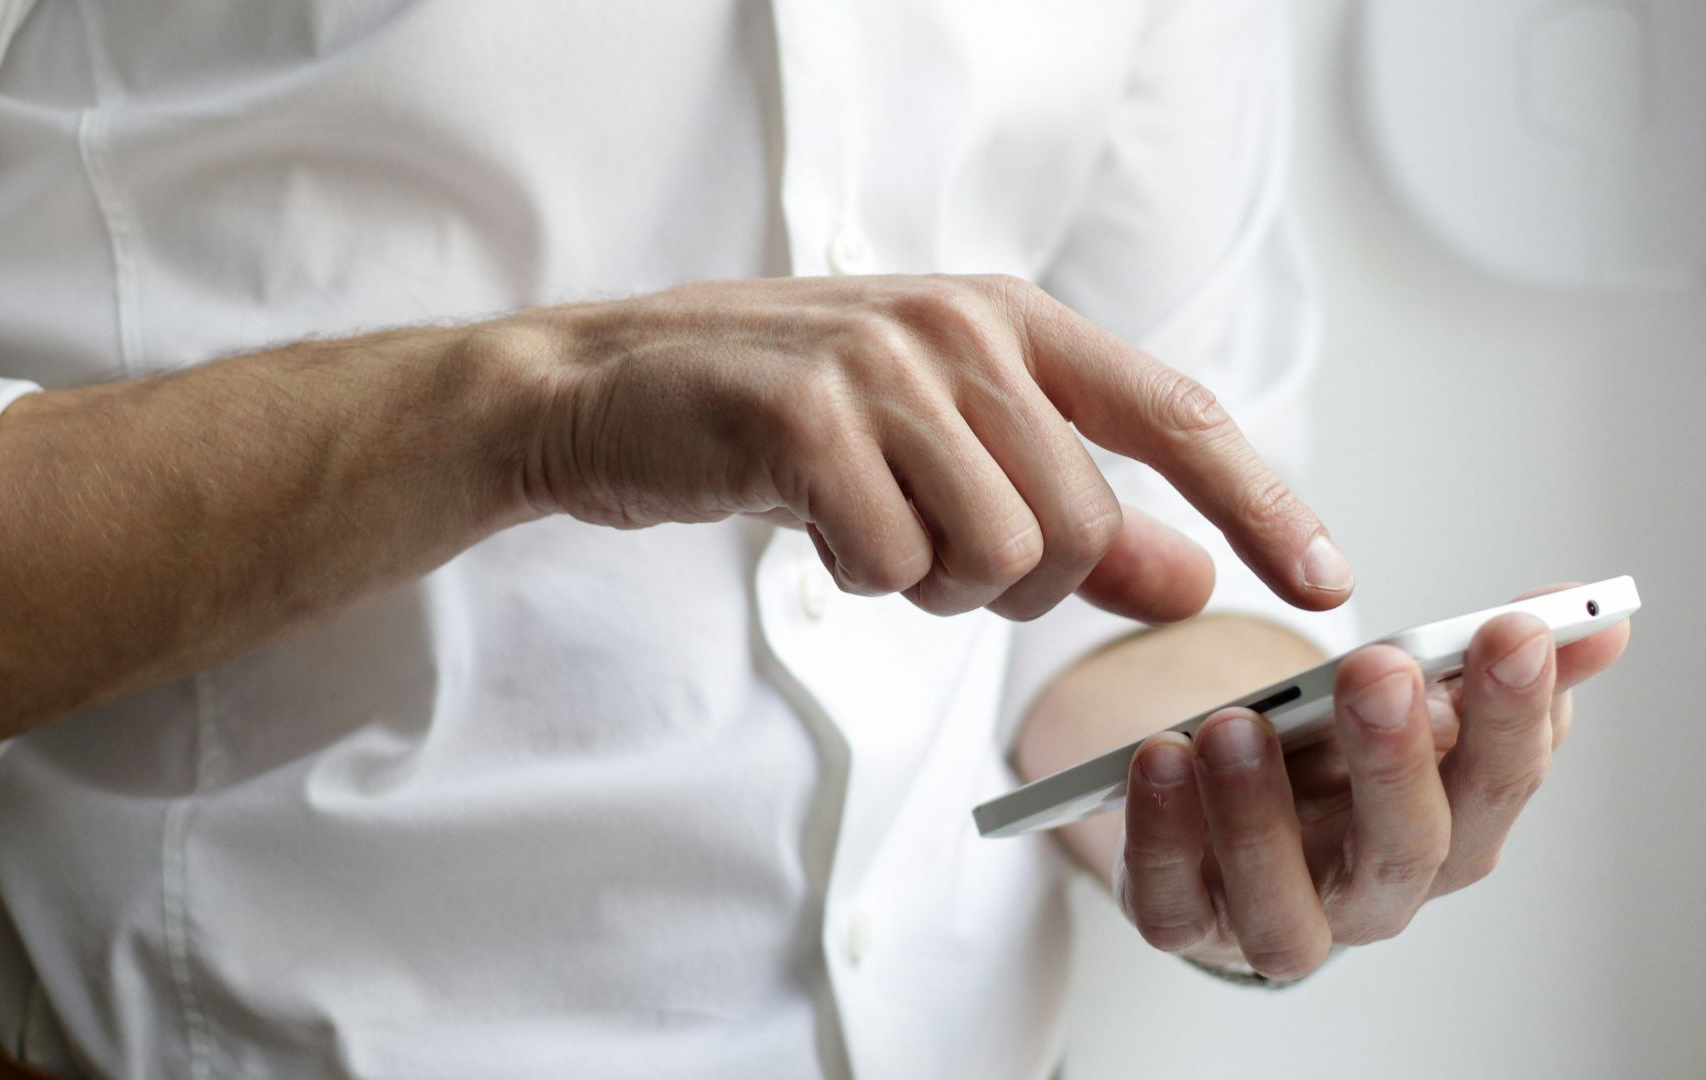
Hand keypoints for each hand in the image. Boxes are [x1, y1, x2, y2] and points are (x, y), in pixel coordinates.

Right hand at [502, 275, 1353, 620]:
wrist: (606, 388)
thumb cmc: (781, 418)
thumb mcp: (940, 448)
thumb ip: (1072, 511)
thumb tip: (1190, 581)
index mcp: (1009, 319)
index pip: (1175, 415)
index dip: (1261, 503)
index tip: (1326, 582)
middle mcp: (960, 327)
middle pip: (1079, 525)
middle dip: (1015, 582)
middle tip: (928, 551)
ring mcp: (882, 366)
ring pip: (996, 554)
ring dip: (931, 583)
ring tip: (865, 527)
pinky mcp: (805, 419)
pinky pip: (893, 565)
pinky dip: (859, 579)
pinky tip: (810, 524)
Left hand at [1113, 586, 1631, 978]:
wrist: (1224, 818)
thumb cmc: (1329, 763)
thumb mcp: (1406, 703)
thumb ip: (1485, 662)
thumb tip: (1592, 615)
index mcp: (1448, 832)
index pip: (1501, 783)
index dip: (1514, 713)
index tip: (1512, 629)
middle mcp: (1372, 894)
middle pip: (1405, 851)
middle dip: (1396, 759)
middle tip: (1379, 670)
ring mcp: (1275, 919)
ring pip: (1284, 907)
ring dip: (1259, 815)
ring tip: (1235, 724)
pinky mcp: (1184, 922)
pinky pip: (1170, 904)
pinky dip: (1161, 837)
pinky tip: (1157, 758)